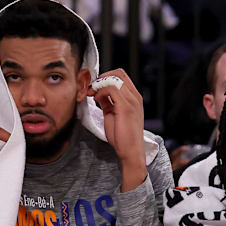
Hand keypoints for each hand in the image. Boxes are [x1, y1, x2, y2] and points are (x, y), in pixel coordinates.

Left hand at [88, 69, 146, 190]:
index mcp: (134, 98)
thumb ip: (108, 102)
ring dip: (98, 84)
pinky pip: (111, 89)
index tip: (94, 87)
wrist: (130, 152)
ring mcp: (132, 101)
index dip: (105, 77)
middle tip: (91, 89)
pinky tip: (95, 99)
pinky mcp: (125, 107)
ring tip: (90, 94)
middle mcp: (135, 97)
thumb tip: (98, 93)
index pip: (121, 76)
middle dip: (101, 78)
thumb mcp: (113, 115)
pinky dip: (100, 91)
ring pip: (113, 79)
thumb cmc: (122, 137)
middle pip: (118, 73)